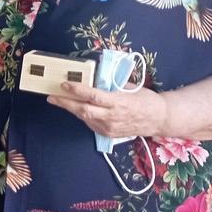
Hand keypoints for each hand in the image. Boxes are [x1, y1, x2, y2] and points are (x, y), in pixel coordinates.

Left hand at [48, 82, 169, 138]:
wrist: (159, 119)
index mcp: (118, 102)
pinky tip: (77, 108)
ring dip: (71, 108)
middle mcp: (112, 116)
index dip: (77, 90)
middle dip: (65, 103)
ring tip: (60, 100)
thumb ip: (111, 85)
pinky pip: (91, 123)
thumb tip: (93, 77)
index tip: (64, 84)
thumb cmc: (145, 99)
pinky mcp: (108, 134)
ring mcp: (110, 127)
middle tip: (52, 96)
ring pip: (85, 117)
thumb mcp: (130, 87)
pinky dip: (83, 115)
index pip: (93, 96)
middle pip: (83, 110)